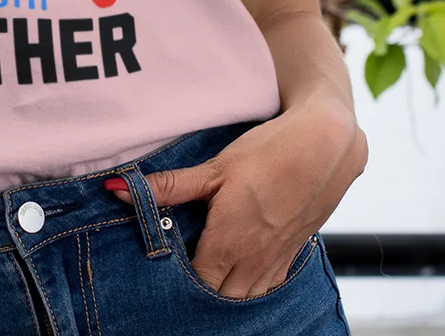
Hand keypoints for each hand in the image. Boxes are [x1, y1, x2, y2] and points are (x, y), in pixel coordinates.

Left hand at [105, 102, 366, 299]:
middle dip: (200, 291)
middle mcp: (252, 261)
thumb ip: (169, 186)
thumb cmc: (269, 153)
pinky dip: (251, 285)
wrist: (326, 146)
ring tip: (208, 271)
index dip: (176, 280)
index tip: (161, 265)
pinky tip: (241, 267)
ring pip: (245, 298)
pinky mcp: (294, 253)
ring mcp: (277, 261)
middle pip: (219, 298)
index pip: (194, 284)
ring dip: (226, 291)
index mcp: (228, 243)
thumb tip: (118, 189)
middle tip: (180, 270)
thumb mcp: (214, 168)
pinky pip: (268, 286)